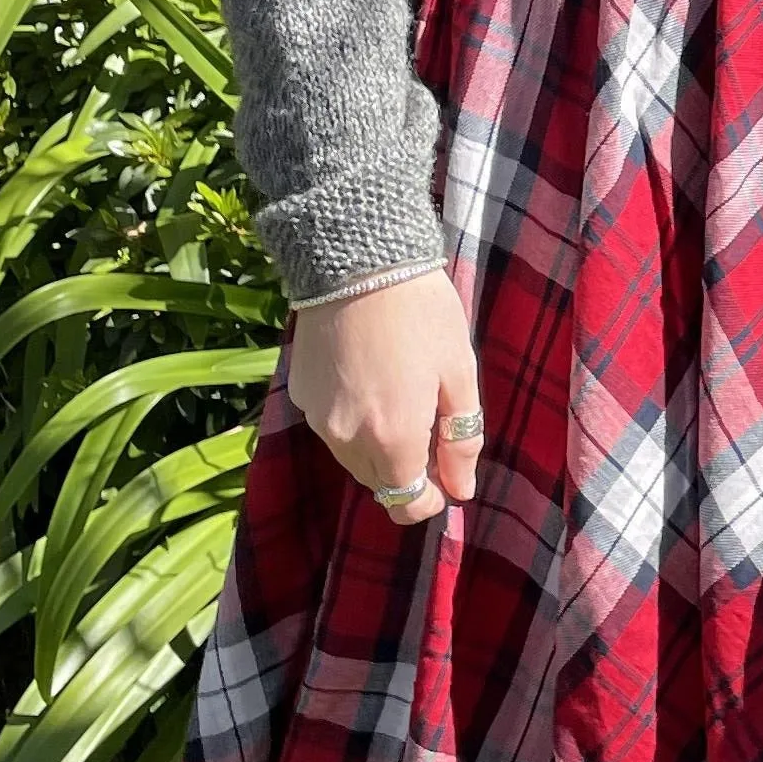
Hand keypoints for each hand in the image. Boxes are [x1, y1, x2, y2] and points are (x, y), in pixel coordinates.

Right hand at [286, 268, 482, 524]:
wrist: (358, 259)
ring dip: (378, 448)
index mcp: (393, 438)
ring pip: (352, 458)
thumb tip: (462, 488)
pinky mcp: (300, 394)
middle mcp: (348, 439)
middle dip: (406, 471)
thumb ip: (461, 438)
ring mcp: (318, 418)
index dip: (429, 500)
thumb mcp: (458, 372)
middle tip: (429, 427)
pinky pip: (331, 427)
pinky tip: (369, 380)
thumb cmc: (422, 312)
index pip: (406, 502)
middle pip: (379, 483)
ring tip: (400, 397)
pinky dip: (352, 420)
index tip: (446, 479)